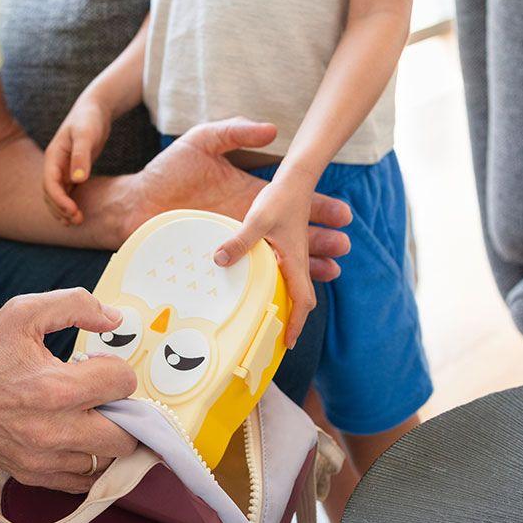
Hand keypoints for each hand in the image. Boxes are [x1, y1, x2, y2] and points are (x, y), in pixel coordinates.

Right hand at [0, 288, 138, 492]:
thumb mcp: (23, 312)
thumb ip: (76, 305)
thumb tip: (115, 320)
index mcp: (55, 388)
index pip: (123, 383)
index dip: (116, 367)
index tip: (97, 364)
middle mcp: (54, 431)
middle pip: (127, 435)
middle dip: (124, 410)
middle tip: (104, 395)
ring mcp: (43, 459)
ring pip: (108, 461)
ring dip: (108, 438)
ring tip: (90, 415)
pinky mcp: (31, 475)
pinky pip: (82, 483)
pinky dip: (89, 463)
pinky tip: (78, 438)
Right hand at [43, 93, 114, 225]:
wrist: (94, 109)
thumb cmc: (89, 119)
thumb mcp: (86, 135)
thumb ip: (81, 156)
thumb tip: (77, 180)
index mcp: (53, 156)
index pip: (49, 183)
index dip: (59, 200)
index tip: (72, 212)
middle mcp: (54, 164)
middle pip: (50, 193)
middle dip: (60, 208)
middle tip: (77, 220)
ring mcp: (62, 169)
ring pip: (56, 195)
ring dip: (62, 209)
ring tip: (77, 221)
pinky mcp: (71, 171)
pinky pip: (66, 192)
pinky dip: (69, 204)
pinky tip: (78, 214)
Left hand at [121, 118, 352, 280]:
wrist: (135, 202)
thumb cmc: (167, 170)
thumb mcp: (202, 141)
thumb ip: (235, 131)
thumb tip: (273, 130)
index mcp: (252, 196)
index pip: (295, 204)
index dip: (321, 209)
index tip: (342, 214)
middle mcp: (250, 224)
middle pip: (297, 237)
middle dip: (323, 243)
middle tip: (341, 247)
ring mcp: (238, 247)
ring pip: (282, 262)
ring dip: (308, 269)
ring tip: (330, 271)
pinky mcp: (222, 267)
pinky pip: (254, 279)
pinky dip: (274, 288)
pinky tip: (287, 295)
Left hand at [215, 175, 321, 346]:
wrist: (296, 181)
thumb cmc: (280, 199)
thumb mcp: (257, 220)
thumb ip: (239, 241)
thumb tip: (220, 260)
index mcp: (293, 261)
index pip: (302, 300)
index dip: (297, 323)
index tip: (288, 341)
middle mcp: (297, 262)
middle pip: (303, 299)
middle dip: (295, 320)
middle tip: (281, 338)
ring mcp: (294, 256)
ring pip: (297, 288)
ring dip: (291, 305)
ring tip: (275, 320)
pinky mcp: (289, 248)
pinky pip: (290, 275)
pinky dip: (284, 288)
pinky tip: (269, 290)